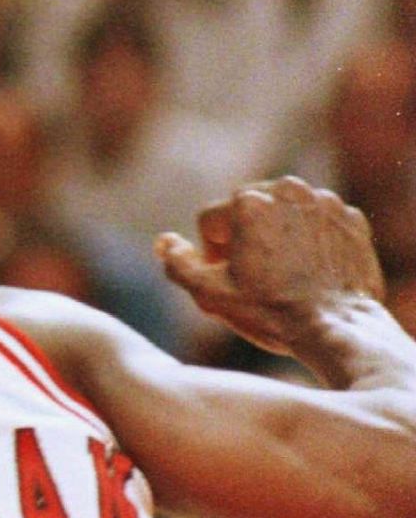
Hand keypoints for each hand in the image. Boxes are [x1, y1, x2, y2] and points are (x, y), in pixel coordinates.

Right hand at [158, 177, 385, 355]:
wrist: (336, 327)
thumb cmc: (269, 312)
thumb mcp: (208, 293)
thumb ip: (177, 262)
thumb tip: (164, 241)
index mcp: (248, 202)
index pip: (210, 220)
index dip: (210, 253)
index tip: (226, 278)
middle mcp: (288, 190)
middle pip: (247, 210)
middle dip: (242, 237)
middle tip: (252, 277)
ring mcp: (325, 202)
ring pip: (283, 213)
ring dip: (276, 236)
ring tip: (283, 274)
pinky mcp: (352, 218)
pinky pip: (318, 221)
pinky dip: (311, 240)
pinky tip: (310, 271)